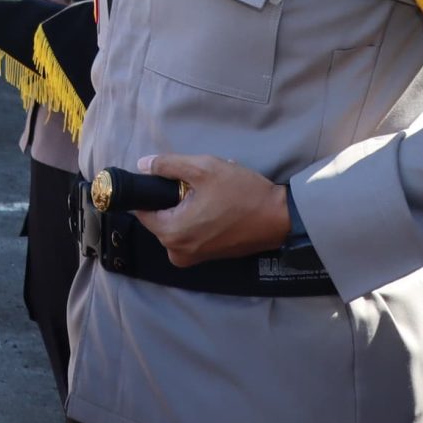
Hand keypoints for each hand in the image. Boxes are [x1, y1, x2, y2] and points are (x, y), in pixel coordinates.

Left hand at [133, 153, 291, 266]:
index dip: (152, 191)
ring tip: (212, 194)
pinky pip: (192, 232)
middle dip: (175, 198)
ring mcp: (193, 258)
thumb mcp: (203, 169)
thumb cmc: (242, 193)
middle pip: (160, 217)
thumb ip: (168, 165)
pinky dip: (200, 218)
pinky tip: (218, 205)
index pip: (143, 210)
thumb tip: (142, 165)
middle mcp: (177, 252)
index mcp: (171, 233)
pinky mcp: (207, 257)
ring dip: (189, 207)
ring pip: (177, 223)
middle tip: (200, 185)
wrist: (280, 218)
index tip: (170, 180)